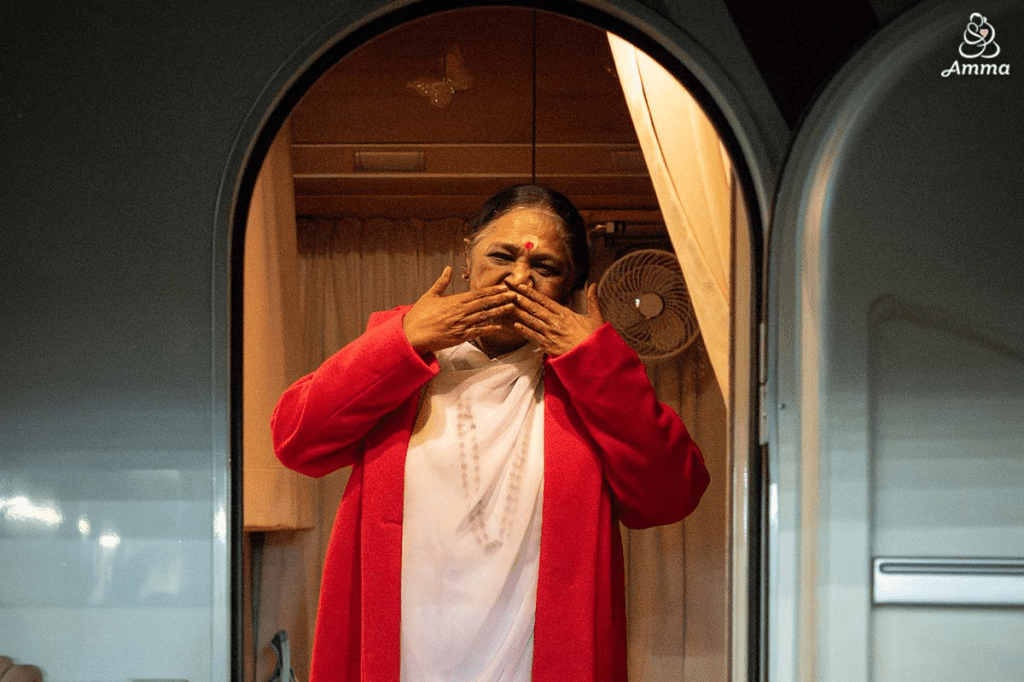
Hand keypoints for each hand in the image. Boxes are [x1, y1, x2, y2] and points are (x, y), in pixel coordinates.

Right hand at [402, 266, 518, 353]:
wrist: (411, 334)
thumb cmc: (419, 315)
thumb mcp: (429, 296)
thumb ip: (441, 282)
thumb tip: (447, 269)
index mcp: (454, 301)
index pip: (477, 294)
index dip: (492, 290)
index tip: (504, 287)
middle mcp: (460, 312)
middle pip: (485, 304)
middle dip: (501, 298)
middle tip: (515, 294)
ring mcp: (460, 325)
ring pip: (484, 317)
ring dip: (499, 312)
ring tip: (511, 307)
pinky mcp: (459, 337)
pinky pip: (477, 332)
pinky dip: (489, 329)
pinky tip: (499, 327)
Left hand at [511, 282, 603, 355]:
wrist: (594, 356)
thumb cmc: (595, 337)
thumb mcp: (595, 316)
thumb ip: (592, 299)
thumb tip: (593, 284)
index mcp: (566, 314)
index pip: (546, 301)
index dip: (532, 293)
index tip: (523, 287)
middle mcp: (556, 322)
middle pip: (536, 308)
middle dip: (523, 300)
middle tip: (511, 293)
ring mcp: (552, 334)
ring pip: (533, 321)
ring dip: (521, 313)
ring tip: (510, 305)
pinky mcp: (549, 346)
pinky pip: (534, 337)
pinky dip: (525, 331)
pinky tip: (516, 326)